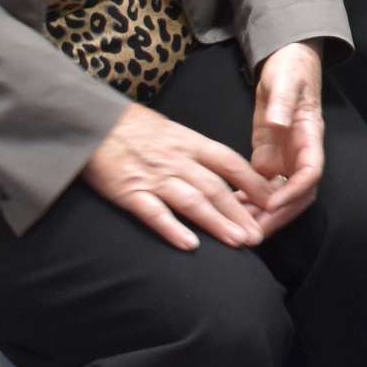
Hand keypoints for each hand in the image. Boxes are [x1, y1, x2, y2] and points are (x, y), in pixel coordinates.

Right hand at [82, 100, 271, 251]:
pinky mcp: (128, 192)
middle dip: (240, 212)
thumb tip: (228, 174)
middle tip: (260, 235)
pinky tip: (189, 244)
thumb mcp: (174, 132)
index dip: (253, 183)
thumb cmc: (135, 129)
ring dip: (217, 223)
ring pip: (192, 201)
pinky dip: (172, 228)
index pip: (230, 163)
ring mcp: (153, 176)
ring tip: (237, 242)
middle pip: (216, 187)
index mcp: (190, 143)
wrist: (93, 122)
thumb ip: (198, 153)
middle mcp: (177, 160)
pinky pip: (154, 212)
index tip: (273, 199)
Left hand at [246, 41, 326, 236]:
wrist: (285, 63)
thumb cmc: (290, 69)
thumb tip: (278, 123)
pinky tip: (228, 211)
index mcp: (310, 136)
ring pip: (279, 196)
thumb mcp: (285, 81)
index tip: (273, 205)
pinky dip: (248, 201)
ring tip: (239, 230)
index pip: (310, 172)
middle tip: (254, 232)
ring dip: (262, 215)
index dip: (294, 192)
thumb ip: (282, 102)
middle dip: (278, 216)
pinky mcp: (267, 157)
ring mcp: (284, 158)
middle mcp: (300, 153)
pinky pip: (261, 187)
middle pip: (297, 194)